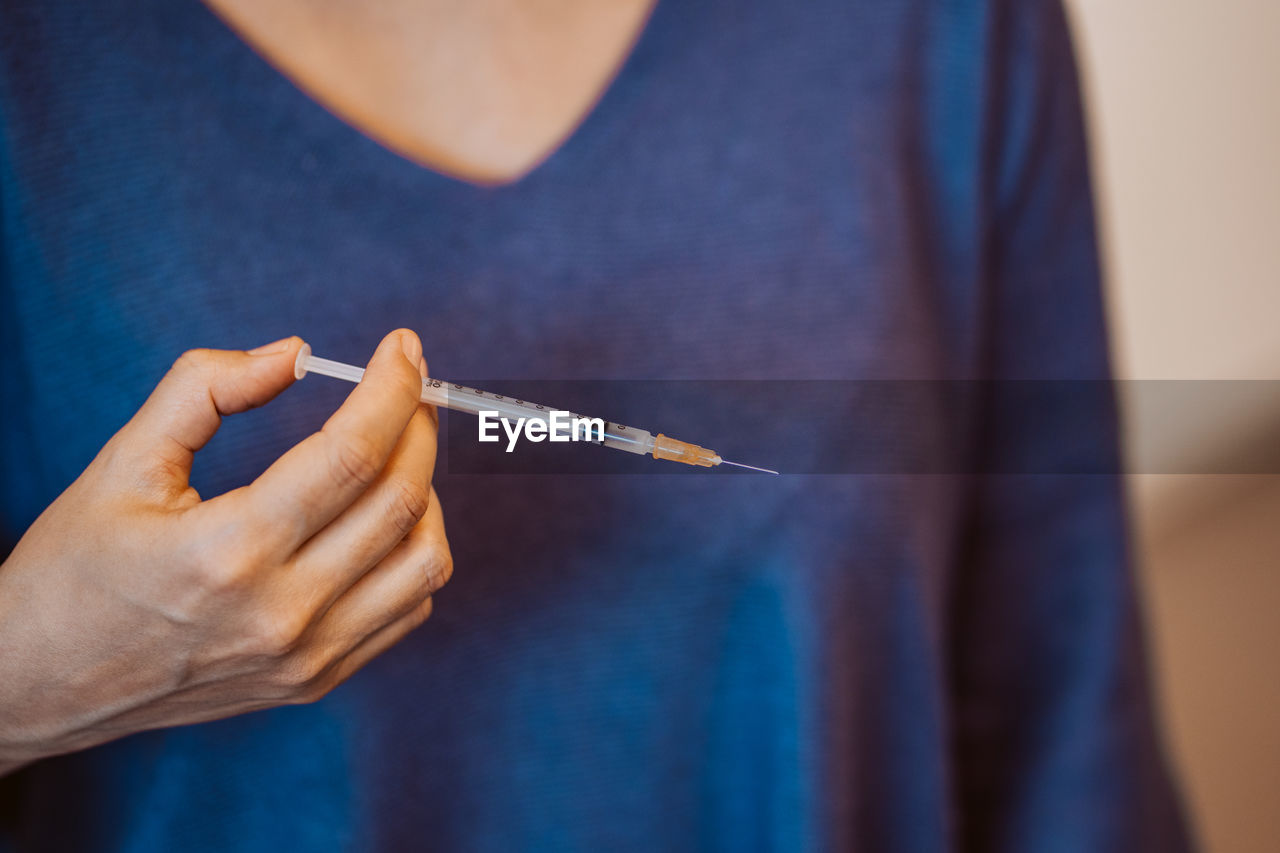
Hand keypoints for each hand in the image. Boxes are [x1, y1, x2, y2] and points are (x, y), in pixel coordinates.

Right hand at [0, 329, 449, 775]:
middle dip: (418, 424)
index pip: (351, 454)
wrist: (36, 685)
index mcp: (228, 550)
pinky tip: (380, 519)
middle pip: (400, 499)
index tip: (403, 345)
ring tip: (396, 453)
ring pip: (425, 562)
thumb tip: (296, 352)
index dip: (391, 387)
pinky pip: (408, 610)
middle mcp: (280, 612)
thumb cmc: (74, 567)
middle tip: (407, 386)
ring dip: (427, 491)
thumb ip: (207, 390)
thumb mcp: (123, 461)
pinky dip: (414, 553)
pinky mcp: (315, 682)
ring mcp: (305, 657)